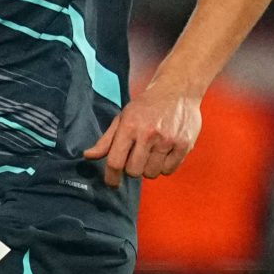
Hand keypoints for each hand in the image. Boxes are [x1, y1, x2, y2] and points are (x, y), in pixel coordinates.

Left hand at [83, 81, 201, 186]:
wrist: (177, 90)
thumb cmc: (146, 106)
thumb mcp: (123, 118)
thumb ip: (106, 140)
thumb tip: (88, 156)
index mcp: (129, 126)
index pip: (115, 162)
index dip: (111, 177)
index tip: (112, 183)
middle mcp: (148, 134)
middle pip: (133, 171)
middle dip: (133, 169)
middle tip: (137, 156)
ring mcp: (168, 140)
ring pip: (151, 173)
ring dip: (149, 168)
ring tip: (152, 153)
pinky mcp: (184, 144)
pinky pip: (169, 170)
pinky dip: (165, 167)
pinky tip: (164, 153)